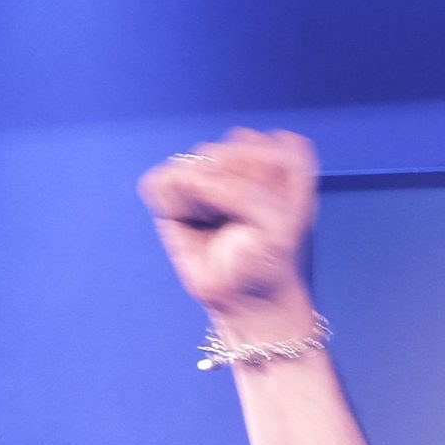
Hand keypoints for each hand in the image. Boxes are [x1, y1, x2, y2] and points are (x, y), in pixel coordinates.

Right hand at [136, 127, 320, 327]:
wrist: (247, 297)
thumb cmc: (269, 259)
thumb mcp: (279, 223)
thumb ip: (242, 189)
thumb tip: (190, 179)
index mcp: (281, 158)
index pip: (275, 148)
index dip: (276, 187)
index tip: (280, 215)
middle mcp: (242, 156)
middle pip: (231, 152)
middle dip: (240, 194)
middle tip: (247, 224)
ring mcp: (205, 169)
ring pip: (196, 163)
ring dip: (207, 202)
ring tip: (219, 222)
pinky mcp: (172, 188)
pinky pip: (163, 181)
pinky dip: (177, 206)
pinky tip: (195, 222)